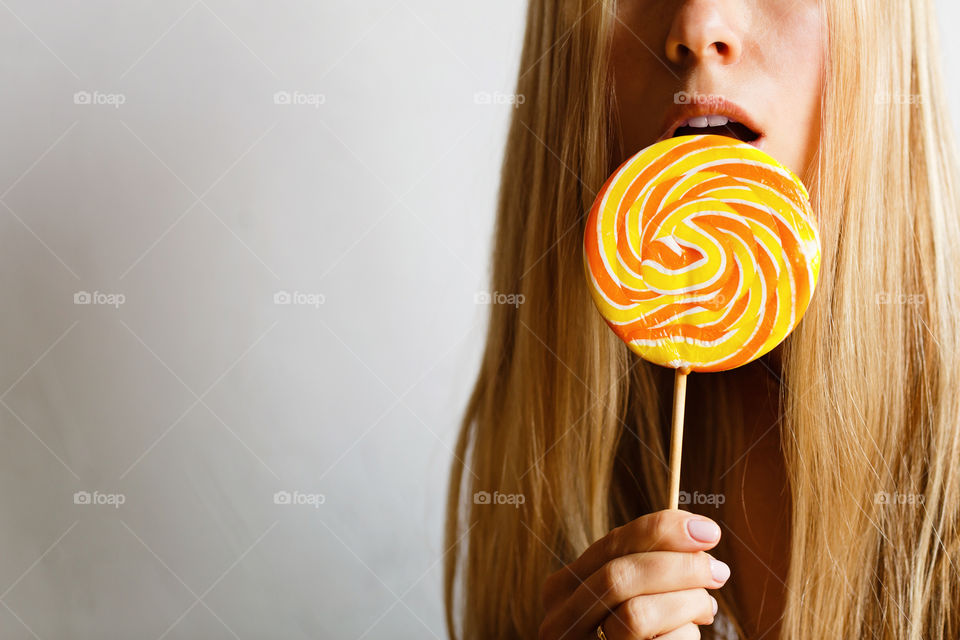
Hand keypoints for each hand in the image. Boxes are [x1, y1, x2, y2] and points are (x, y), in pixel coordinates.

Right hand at [539, 509, 729, 638]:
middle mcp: (563, 619)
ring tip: (705, 609)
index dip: (663, 531)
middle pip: (620, 576)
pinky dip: (683, 636)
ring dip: (686, 604)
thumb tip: (699, 533)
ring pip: (637, 614)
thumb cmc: (626, 634)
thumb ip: (643, 567)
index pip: (612, 544)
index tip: (708, 531)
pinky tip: (687, 635)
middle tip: (718, 572)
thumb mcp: (620, 596)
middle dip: (680, 567)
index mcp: (563, 588)